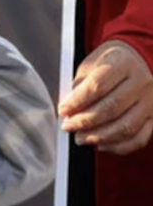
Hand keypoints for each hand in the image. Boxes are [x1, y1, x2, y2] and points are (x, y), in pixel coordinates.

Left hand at [59, 40, 152, 154]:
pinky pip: (139, 138)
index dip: (78, 101)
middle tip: (69, 127)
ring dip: (100, 136)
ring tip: (81, 138)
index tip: (63, 110)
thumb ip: (81, 84)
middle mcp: (141, 82)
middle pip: (112, 107)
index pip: (98, 85)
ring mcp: (150, 101)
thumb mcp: (92, 63)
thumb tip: (69, 109)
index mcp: (122, 62)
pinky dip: (119, 146)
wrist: (136, 59)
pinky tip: (101, 144)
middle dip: (86, 121)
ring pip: (126, 126)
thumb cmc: (109, 61)